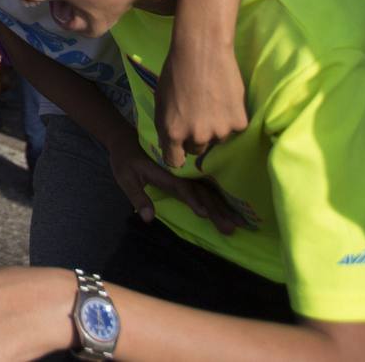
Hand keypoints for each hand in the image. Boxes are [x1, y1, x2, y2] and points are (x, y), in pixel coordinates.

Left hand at [106, 136, 244, 234]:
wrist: (125, 137)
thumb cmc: (125, 158)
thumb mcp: (125, 177)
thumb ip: (138, 197)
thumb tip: (149, 219)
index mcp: (166, 170)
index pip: (182, 185)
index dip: (193, 198)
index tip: (205, 213)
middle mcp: (180, 171)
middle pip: (202, 190)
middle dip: (218, 208)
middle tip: (233, 226)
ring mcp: (186, 172)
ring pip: (208, 189)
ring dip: (224, 205)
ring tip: (240, 222)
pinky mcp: (188, 174)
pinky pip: (207, 186)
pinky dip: (221, 197)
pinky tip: (235, 209)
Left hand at [155, 36, 247, 166]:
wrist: (203, 51)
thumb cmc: (176, 72)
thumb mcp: (160, 101)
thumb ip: (164, 127)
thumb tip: (169, 145)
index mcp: (173, 132)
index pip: (174, 161)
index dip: (176, 154)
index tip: (179, 148)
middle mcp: (197, 136)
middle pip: (197, 150)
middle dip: (195, 138)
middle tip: (197, 115)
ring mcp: (221, 131)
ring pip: (217, 139)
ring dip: (215, 128)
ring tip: (211, 104)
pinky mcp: (239, 122)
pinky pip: (234, 128)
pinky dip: (231, 118)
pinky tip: (225, 100)